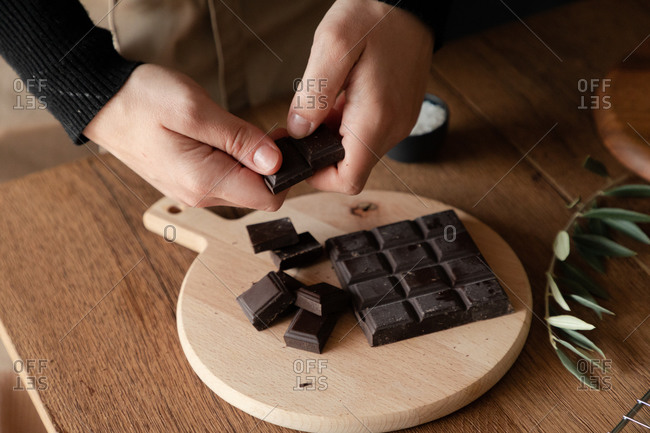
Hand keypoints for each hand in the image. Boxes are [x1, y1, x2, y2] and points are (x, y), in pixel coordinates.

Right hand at [84, 64, 286, 209]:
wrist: (99, 103)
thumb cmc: (140, 100)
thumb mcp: (194, 110)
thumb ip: (238, 138)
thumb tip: (274, 161)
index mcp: (204, 181)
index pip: (268, 198)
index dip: (285, 172)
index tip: (281, 143)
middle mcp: (199, 195)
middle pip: (257, 194)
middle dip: (268, 166)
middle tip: (258, 130)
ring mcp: (191, 192)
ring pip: (241, 186)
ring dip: (248, 162)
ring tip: (231, 129)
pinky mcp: (187, 182)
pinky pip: (223, 179)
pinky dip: (231, 161)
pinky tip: (218, 137)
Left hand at [287, 0, 432, 193]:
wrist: (411, 0)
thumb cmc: (375, 15)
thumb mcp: (333, 44)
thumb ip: (314, 94)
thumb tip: (299, 130)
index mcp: (376, 118)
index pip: (348, 179)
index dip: (318, 176)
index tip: (297, 156)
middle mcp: (392, 128)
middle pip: (351, 167)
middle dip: (320, 153)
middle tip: (297, 126)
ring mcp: (398, 122)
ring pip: (358, 151)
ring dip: (332, 137)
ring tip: (318, 105)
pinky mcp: (399, 113)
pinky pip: (368, 133)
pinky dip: (346, 125)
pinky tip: (337, 99)